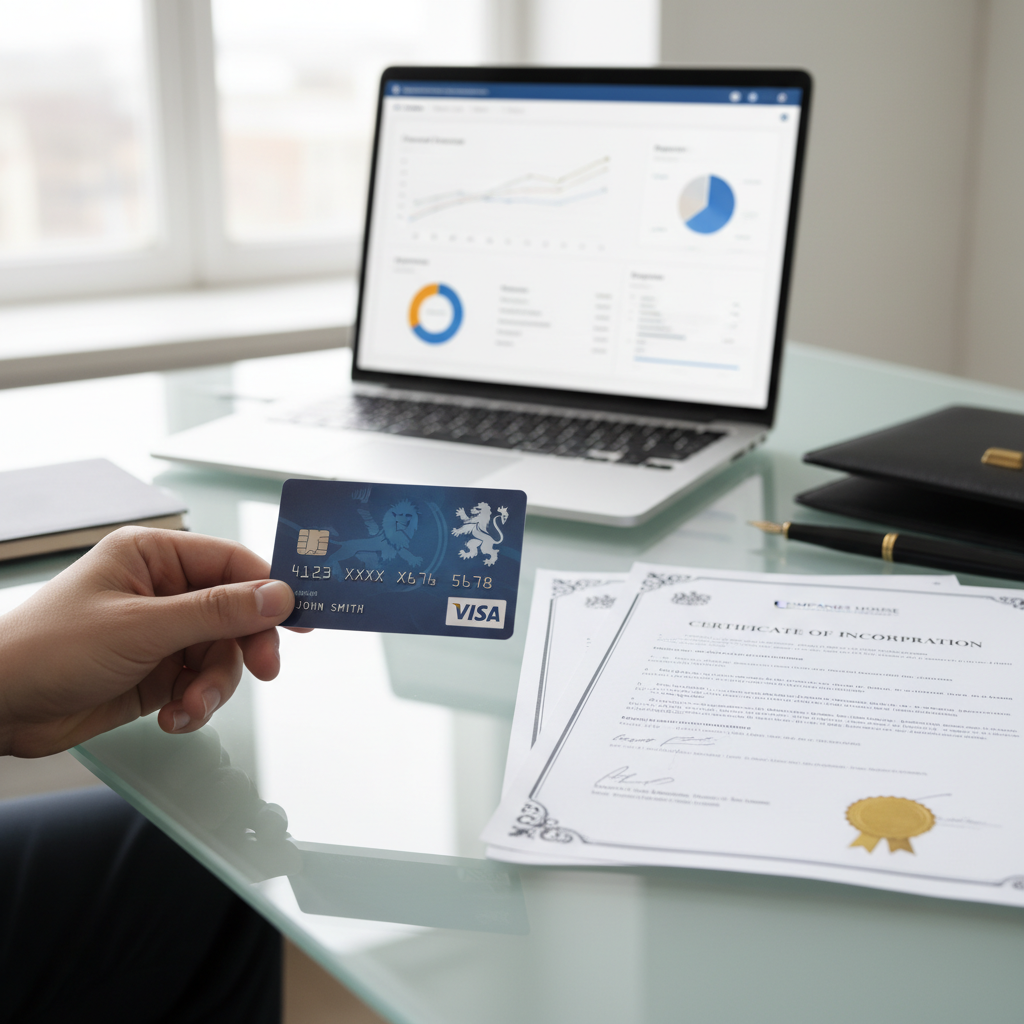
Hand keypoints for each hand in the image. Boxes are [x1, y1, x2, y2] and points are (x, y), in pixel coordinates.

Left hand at [0, 527, 303, 756]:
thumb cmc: (50, 648)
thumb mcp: (143, 627)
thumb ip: (217, 612)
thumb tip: (278, 596)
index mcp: (155, 556)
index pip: (233, 564)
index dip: (272, 589)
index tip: (303, 618)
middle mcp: (163, 590)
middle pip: (236, 614)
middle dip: (246, 647)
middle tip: (264, 670)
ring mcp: (161, 633)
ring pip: (222, 655)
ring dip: (214, 686)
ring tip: (189, 708)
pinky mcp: (158, 672)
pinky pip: (201, 683)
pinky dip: (195, 704)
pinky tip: (172, 717)